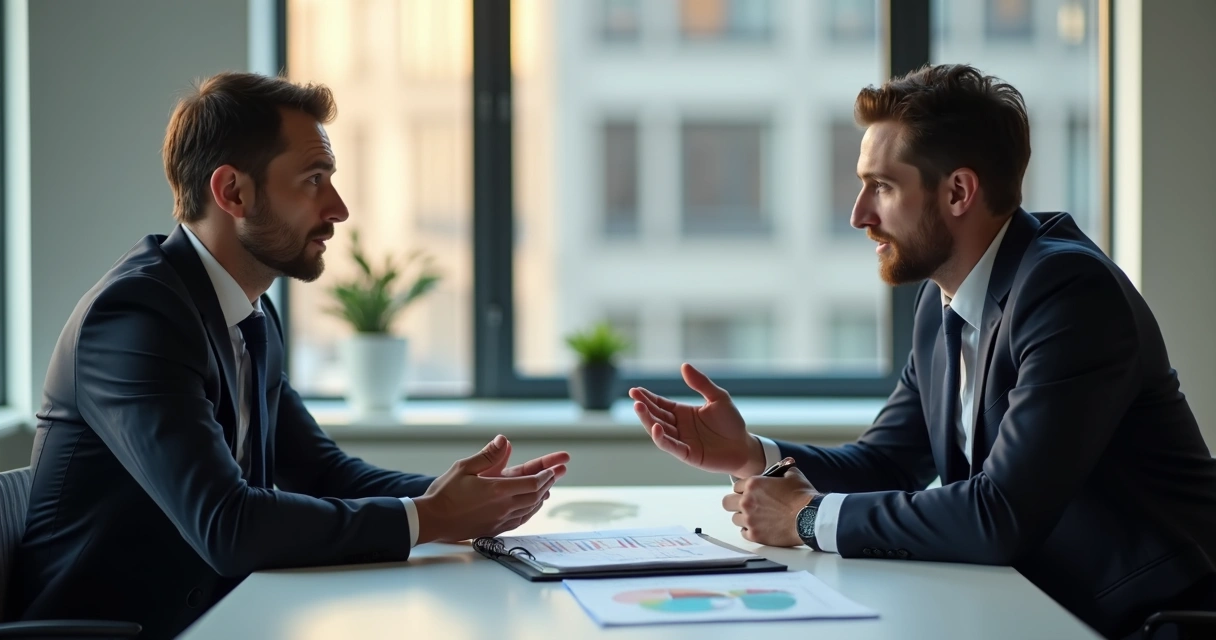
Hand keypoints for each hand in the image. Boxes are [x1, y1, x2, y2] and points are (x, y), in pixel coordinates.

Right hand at [414, 435, 566, 543]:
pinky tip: (531, 506)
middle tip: (558, 474)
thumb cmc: (444, 493)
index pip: (531, 483)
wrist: (431, 520)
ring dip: (541, 497)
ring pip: (530, 509)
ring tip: (548, 488)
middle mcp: (503, 507)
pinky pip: (521, 520)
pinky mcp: (495, 529)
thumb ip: (488, 455)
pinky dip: (531, 511)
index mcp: (497, 490)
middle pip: (535, 496)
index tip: (554, 468)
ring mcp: (500, 521)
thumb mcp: (464, 467)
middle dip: (548, 483)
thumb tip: (504, 440)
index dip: (546, 475)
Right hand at [629, 363, 764, 477]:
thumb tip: (684, 365)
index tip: (635, 390)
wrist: (744, 446)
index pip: (660, 404)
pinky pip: (671, 446)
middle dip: (644, 408)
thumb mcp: (718, 398)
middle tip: (635, 399)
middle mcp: (678, 427)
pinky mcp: (688, 454)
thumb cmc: (731, 423)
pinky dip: (662, 438)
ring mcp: (681, 441)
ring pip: (659, 431)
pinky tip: (656, 428)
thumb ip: (701, 383)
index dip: (647, 398)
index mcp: (682, 413)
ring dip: (648, 420)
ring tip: (639, 408)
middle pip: (656, 416)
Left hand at [722, 466, 817, 546]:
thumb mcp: (793, 475)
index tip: (750, 493)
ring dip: (744, 518)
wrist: (811, 518)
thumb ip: (782, 470)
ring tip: (757, 518)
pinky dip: (750, 531)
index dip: (744, 489)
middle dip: (735, 503)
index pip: (736, 486)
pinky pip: (744, 533)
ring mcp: (749, 519)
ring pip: (735, 519)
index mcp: (752, 484)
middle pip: (727, 502)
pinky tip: (760, 528)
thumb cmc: (803, 497)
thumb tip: (783, 467)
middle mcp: (747, 501)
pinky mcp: (755, 535)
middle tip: (746, 505)